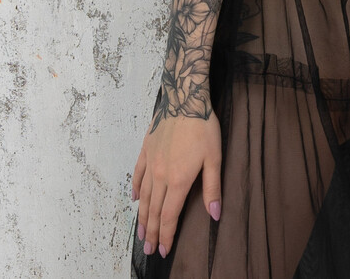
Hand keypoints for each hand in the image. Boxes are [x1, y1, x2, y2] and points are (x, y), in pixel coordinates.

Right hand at [131, 112, 221, 258]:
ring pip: (143, 197)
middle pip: (154, 211)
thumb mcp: (214, 158)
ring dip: (142, 217)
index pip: (169, 216)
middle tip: (149, 251)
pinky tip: (135, 199)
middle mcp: (160, 175)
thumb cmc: (203, 127)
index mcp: (178, 180)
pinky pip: (137, 175)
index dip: (166, 235)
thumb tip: (214, 214)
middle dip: (152, 233)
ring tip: (141, 234)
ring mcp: (150, 163)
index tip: (164, 250)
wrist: (184, 99)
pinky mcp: (145, 150)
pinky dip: (136, 190)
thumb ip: (212, 189)